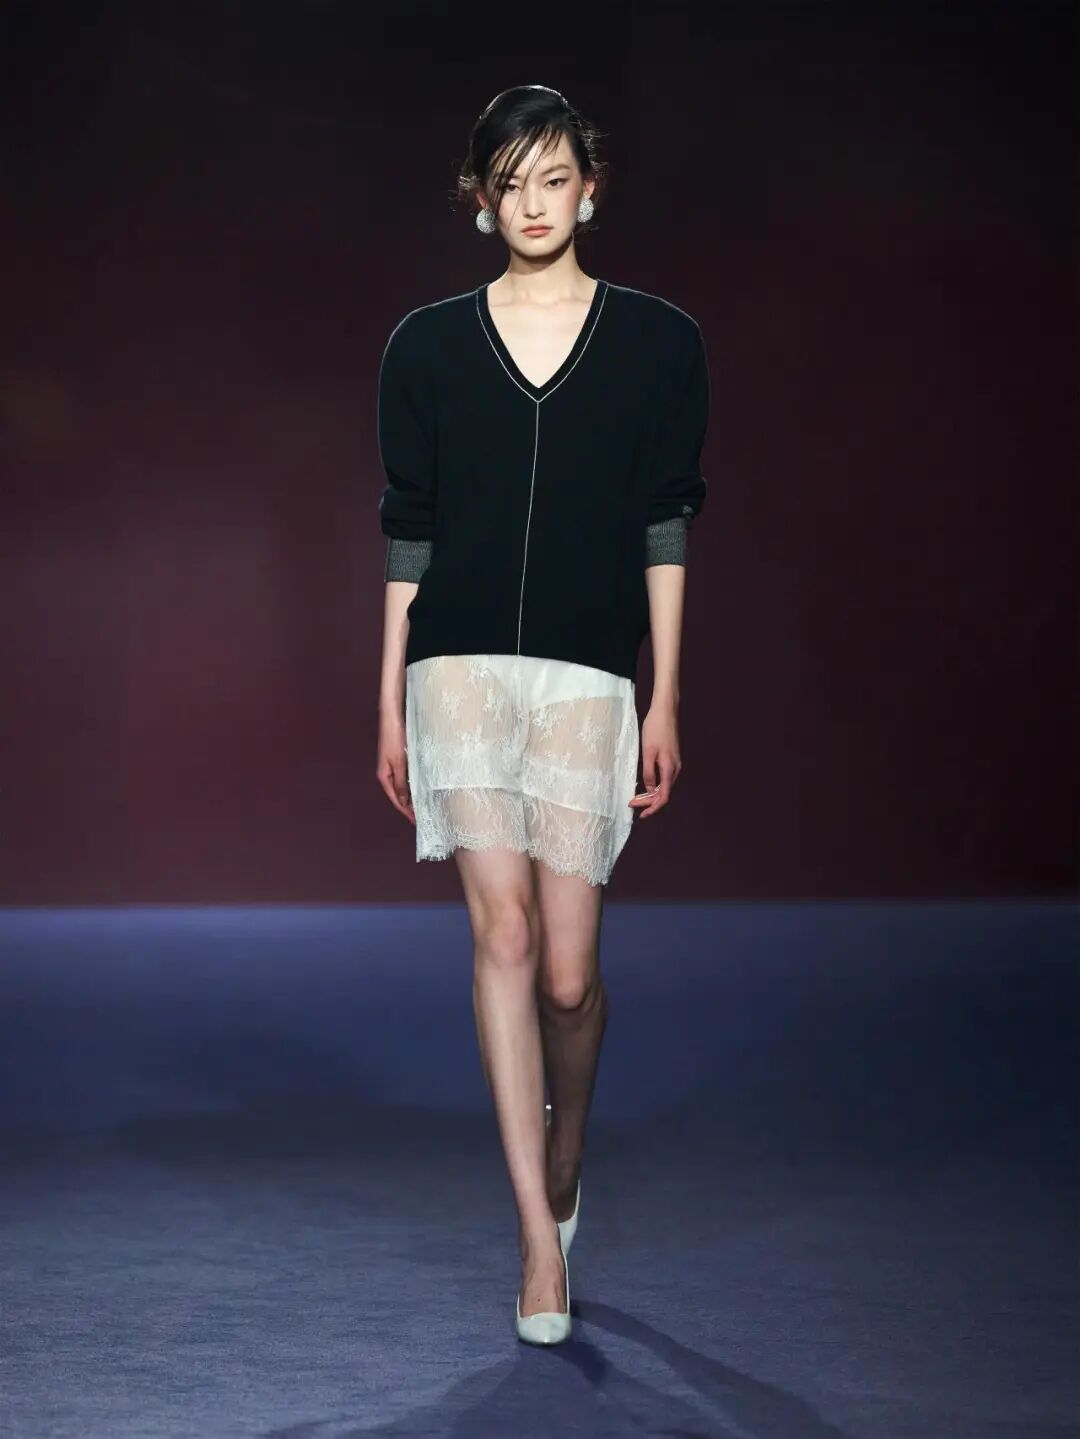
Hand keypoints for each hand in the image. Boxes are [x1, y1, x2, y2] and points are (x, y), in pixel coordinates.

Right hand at [376, 710, 415, 824]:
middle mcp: (387, 773)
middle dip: (410, 806)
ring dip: (412, 796)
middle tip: (423, 817)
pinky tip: (422, 788)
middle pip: (399, 795)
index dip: (406, 812)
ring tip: (425, 806)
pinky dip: (413, 784)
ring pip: (403, 786)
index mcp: (384, 776)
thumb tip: (403, 800)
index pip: (396, 800)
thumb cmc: (394, 737)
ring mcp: (393, 766)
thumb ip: (401, 782)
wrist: (392, 717)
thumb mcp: (400, 763)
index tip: (417, 822)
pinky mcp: (399, 759)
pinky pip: (406, 777)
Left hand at [629, 701, 680, 818]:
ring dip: (651, 794)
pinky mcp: (671, 758)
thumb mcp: (648, 752)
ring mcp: (674, 763)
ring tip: (636, 798)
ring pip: (664, 786)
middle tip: (632, 804)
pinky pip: (664, 777)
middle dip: (649, 801)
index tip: (641, 814)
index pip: (664, 796)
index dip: (653, 807)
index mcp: (670, 768)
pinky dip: (655, 785)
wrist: (665, 710)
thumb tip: (650, 790)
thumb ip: (649, 772)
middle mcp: (675, 768)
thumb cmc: (655, 728)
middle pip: (664, 793)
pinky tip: (646, 785)